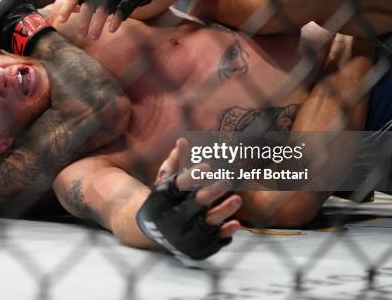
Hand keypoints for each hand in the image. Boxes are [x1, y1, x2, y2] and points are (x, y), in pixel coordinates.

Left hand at [55, 0, 178, 39]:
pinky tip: (112, 29)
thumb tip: (70, 10)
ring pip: (107, 2)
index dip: (69, 4)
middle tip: (81, 34)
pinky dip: (117, 18)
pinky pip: (125, 5)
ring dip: (99, 21)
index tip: (62, 21)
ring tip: (93, 36)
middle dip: (85, 18)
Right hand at [137, 138, 240, 260]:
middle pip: (193, 205)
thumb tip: (184, 140)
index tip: (208, 165)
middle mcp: (168, 220)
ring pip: (205, 225)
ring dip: (223, 212)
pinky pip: (211, 243)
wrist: (153, 232)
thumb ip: (176, 162)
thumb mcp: (165, 179)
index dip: (193, 176)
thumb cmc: (165, 198)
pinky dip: (223, 234)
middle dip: (212, 192)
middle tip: (228, 178)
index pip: (178, 187)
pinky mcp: (193, 250)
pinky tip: (236, 224)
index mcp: (160, 199)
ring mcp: (181, 237)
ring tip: (238, 199)